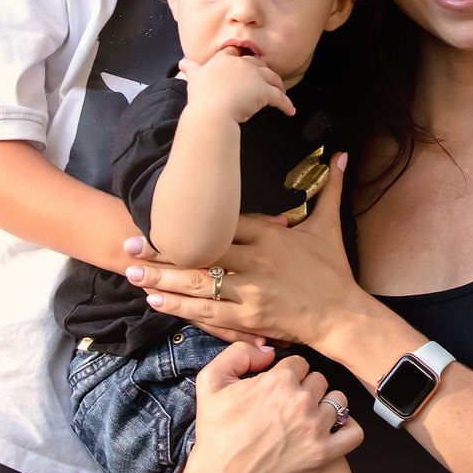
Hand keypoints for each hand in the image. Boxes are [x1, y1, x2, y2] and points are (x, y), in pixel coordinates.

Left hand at [129, 154, 363, 350]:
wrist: (342, 315)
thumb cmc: (334, 272)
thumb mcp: (329, 227)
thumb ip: (331, 190)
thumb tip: (343, 155)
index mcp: (269, 237)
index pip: (224, 224)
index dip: (192, 220)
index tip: (163, 216)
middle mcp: (255, 261)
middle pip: (200, 251)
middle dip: (163, 249)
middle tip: (129, 243)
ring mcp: (249, 291)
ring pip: (197, 282)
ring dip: (161, 278)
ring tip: (132, 271)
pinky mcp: (248, 317)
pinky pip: (208, 311)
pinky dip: (180, 306)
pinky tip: (156, 300)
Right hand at [175, 338, 360, 472]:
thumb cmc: (216, 435)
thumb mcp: (210, 382)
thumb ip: (238, 354)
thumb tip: (267, 351)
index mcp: (278, 381)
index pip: (300, 364)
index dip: (288, 376)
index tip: (278, 389)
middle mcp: (301, 401)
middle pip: (319, 380)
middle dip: (306, 389)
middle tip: (288, 407)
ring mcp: (315, 428)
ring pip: (338, 401)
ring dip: (326, 407)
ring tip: (308, 418)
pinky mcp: (324, 454)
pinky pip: (354, 432)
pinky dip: (348, 428)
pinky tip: (333, 430)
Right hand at [178, 47, 295, 123]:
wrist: (211, 111)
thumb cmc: (201, 98)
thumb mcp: (195, 80)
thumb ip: (192, 70)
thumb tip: (182, 63)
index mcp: (224, 60)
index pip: (235, 53)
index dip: (241, 58)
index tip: (245, 64)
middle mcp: (241, 64)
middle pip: (257, 64)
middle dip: (263, 72)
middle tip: (267, 80)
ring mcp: (254, 76)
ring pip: (272, 78)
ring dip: (278, 86)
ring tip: (281, 93)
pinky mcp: (264, 91)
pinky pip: (279, 97)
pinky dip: (286, 104)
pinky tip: (290, 111)